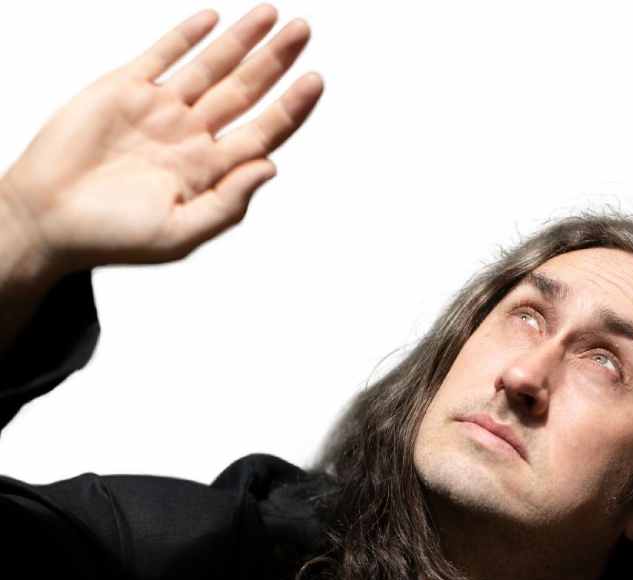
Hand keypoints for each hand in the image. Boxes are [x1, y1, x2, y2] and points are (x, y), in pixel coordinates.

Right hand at [1, 4, 322, 273]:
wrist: (48, 219)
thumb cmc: (114, 237)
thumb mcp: (180, 233)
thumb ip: (228, 203)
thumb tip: (271, 166)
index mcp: (210, 171)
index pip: (262, 133)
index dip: (290, 107)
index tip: (315, 81)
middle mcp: (192, 136)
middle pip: (245, 91)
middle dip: (275, 61)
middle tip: (304, 31)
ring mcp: (160, 110)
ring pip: (211, 66)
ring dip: (242, 40)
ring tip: (273, 15)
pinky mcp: (124, 88)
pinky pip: (162, 54)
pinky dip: (186, 35)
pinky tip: (214, 19)